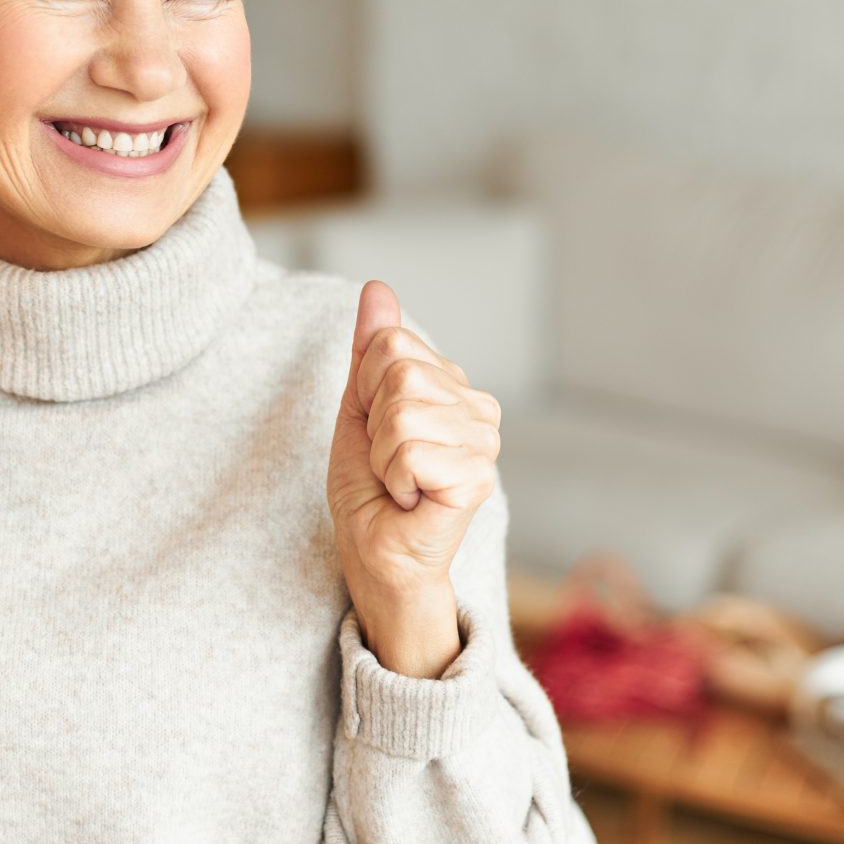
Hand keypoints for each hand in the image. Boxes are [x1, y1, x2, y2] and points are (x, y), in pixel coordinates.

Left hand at [325, 280, 501, 659]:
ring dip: (383, 457)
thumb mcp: (359, 408)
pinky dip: (395, 480)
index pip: (391, 344)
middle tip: (390, 465)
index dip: (365, 391)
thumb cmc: (371, 491)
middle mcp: (479, 409)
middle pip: (398, 373)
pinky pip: (409, 451)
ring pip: (401, 412)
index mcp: (456, 387)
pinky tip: (413, 500)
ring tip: (401, 484)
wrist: (376, 556)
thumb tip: (377, 288)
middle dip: (374, 424)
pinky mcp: (478, 477)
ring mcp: (484, 442)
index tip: (378, 433)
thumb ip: (370, 348)